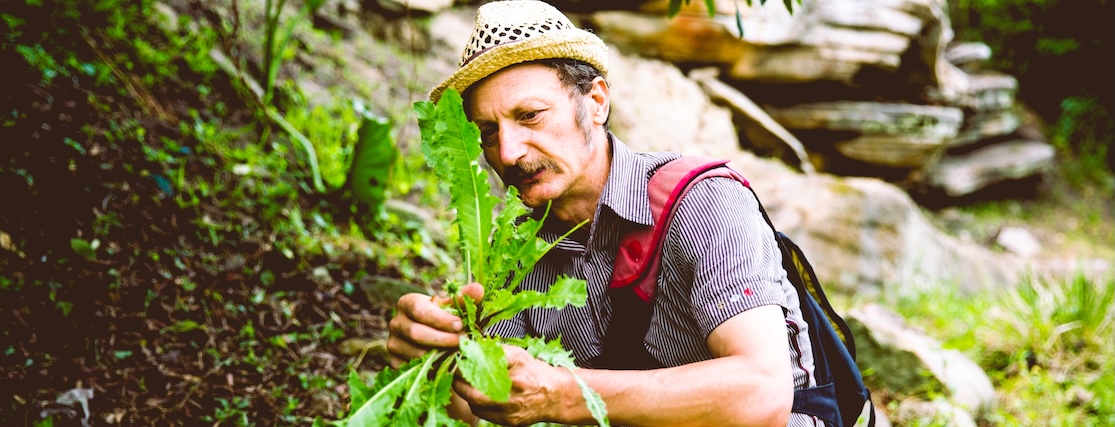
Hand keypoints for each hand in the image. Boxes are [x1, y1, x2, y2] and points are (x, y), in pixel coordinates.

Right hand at [386, 282, 483, 367]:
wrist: (429, 337)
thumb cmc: (441, 318)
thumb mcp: (451, 307)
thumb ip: (463, 298)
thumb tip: (478, 289)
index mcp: (407, 303)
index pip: (419, 310)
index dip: (440, 319)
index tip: (460, 324)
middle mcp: (396, 323)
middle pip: (416, 333)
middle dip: (443, 339)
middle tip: (464, 340)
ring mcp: (393, 344)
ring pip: (416, 354)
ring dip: (440, 355)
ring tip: (458, 352)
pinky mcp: (396, 363)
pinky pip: (414, 368)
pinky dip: (432, 368)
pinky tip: (447, 363)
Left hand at [454, 345, 574, 425]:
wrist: (555, 396)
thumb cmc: (535, 372)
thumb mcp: (519, 355)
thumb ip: (497, 351)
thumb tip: (472, 347)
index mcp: (516, 369)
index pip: (485, 364)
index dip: (467, 362)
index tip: (460, 358)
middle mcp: (513, 391)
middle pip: (474, 392)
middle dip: (460, 383)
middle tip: (456, 374)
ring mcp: (510, 409)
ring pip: (476, 405)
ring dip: (467, 394)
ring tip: (465, 384)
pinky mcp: (509, 421)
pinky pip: (484, 414)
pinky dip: (477, 404)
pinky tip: (479, 396)